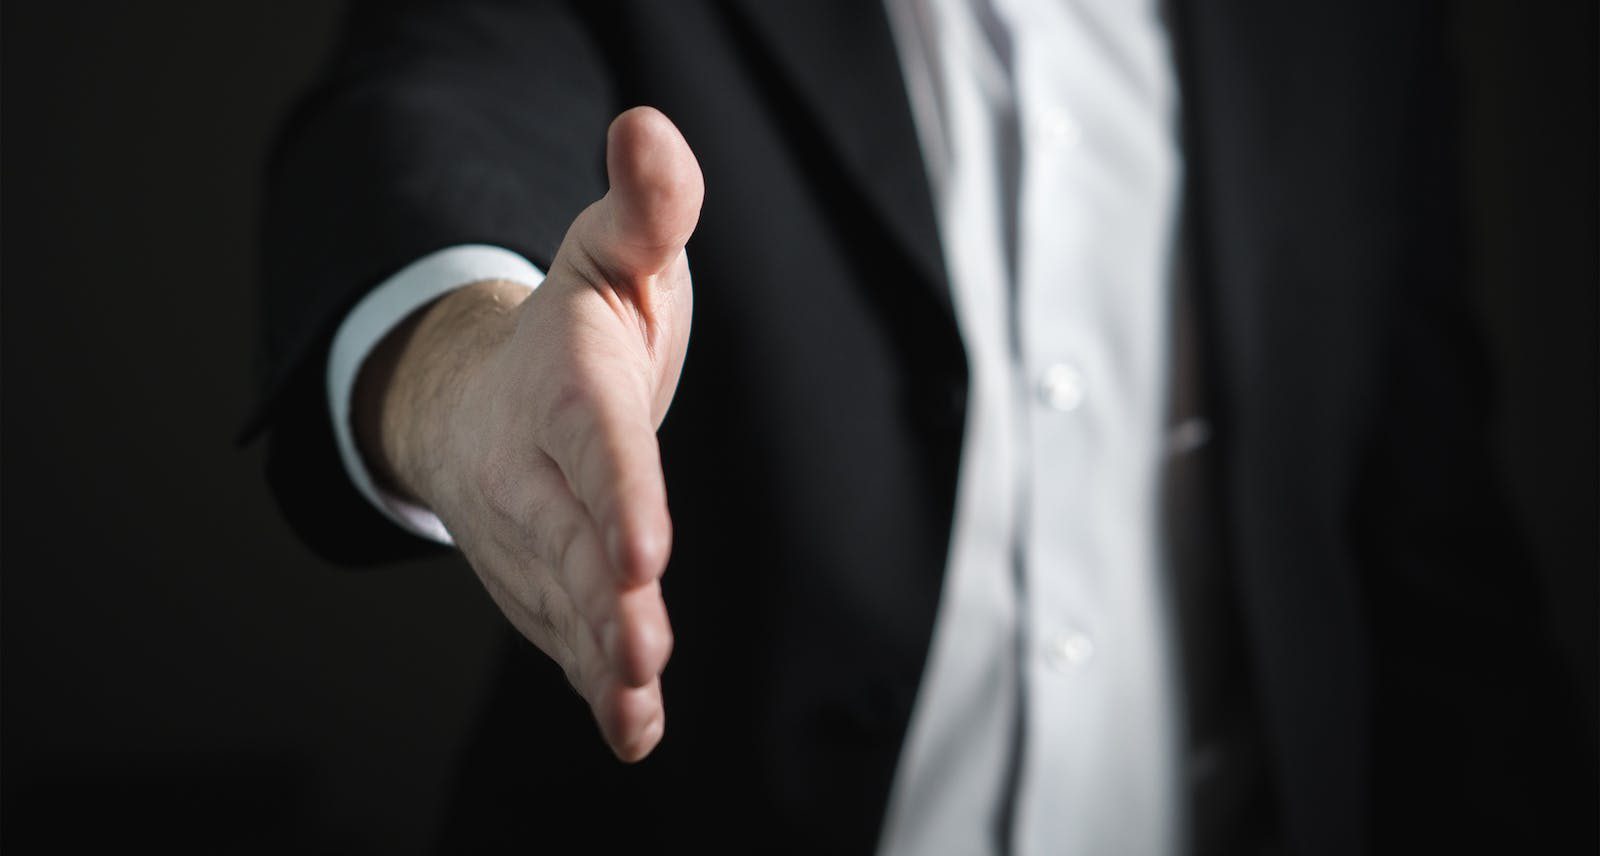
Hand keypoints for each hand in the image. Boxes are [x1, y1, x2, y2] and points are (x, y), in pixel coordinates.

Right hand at [355, 107, 701, 760]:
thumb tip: (651, 128)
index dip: (618, 494)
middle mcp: (537, 470)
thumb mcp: (612, 250)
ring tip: (632, 700)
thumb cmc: (573, 324)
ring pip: (564, 602)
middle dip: (601, 597)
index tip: (643, 547)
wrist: (481, 394)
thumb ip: (647, 204)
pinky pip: (564, 637)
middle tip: (639, 646)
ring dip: (598, 656)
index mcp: (566, 388)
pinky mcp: (544, 582)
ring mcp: (533, 536)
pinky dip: (596, 687)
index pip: (596, 444)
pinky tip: (632, 732)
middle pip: (570, 539)